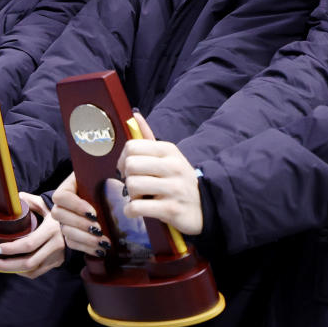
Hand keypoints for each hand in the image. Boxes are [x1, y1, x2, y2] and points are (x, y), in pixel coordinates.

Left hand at [0, 193, 63, 277]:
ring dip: (12, 270)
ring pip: (31, 270)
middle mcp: (55, 246)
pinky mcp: (56, 263)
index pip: (29, 244)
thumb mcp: (50, 205)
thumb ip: (33, 201)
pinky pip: (37, 273)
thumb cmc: (62, 215)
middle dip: (6, 264)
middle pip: (28, 262)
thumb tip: (17, 197)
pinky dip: (23, 272)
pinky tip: (11, 268)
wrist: (83, 227)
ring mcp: (56, 257)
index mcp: (51, 230)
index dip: (11, 249)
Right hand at [51, 172, 110, 257]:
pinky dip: (87, 248)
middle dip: (80, 224)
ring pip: (66, 232)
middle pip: (59, 216)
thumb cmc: (110, 184)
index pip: (61, 196)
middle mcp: (63, 204)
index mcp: (68, 187)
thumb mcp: (107, 177)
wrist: (114, 199)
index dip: (75, 206)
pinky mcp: (71, 234)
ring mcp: (65, 220)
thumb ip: (106, 175)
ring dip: (86, 239)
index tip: (94, 212)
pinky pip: (73, 244)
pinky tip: (101, 250)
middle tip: (99, 229)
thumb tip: (115, 176)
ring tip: (104, 242)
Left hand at [116, 112, 202, 235]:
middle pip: (131, 165)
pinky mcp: (171, 209)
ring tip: (140, 197)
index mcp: (169, 150)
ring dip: (130, 195)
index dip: (123, 159)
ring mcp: (173, 188)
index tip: (127, 169)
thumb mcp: (168, 157)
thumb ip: (149, 138)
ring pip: (132, 186)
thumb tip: (134, 116)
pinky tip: (136, 210)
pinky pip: (136, 207)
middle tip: (135, 185)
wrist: (204, 206)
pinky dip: (130, 211)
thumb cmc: (179, 180)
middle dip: (127, 178)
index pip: (132, 146)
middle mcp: (173, 166)